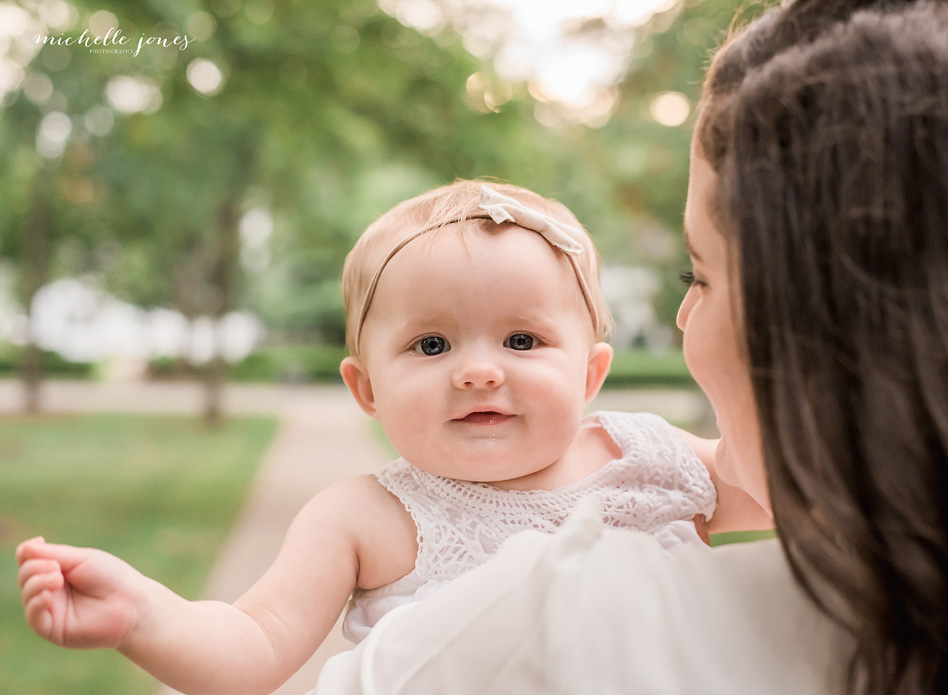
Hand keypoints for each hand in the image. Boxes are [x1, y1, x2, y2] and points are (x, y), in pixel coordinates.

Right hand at [16, 537, 144, 649]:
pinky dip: (36, 603)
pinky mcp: (53, 629)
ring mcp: (51, 610)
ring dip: (36, 583)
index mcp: (58, 571)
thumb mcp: (81, 559)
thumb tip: (24, 547)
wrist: (132, 603)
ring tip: (56, 578)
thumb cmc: (111, 577)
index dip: (28, 553)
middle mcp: (51, 590)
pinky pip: (34, 617)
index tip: (37, 544)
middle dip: (35, 567)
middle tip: (56, 568)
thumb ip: (52, 554)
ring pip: (28, 595)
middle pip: (26, 576)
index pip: (30, 560)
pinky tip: (48, 595)